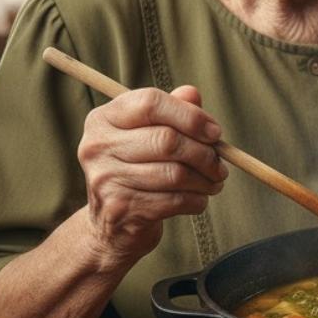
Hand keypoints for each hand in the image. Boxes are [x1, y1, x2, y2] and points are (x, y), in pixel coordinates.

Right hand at [77, 85, 226, 268]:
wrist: (112, 223)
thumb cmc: (138, 167)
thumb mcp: (149, 133)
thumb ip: (172, 109)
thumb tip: (192, 94)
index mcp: (103, 118)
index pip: (151, 103)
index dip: (191, 116)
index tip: (215, 132)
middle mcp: (97, 146)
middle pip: (167, 140)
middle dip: (205, 153)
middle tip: (220, 163)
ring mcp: (106, 179)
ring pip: (175, 173)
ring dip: (206, 179)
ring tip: (215, 181)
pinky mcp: (121, 209)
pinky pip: (175, 201)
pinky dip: (197, 200)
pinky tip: (199, 198)